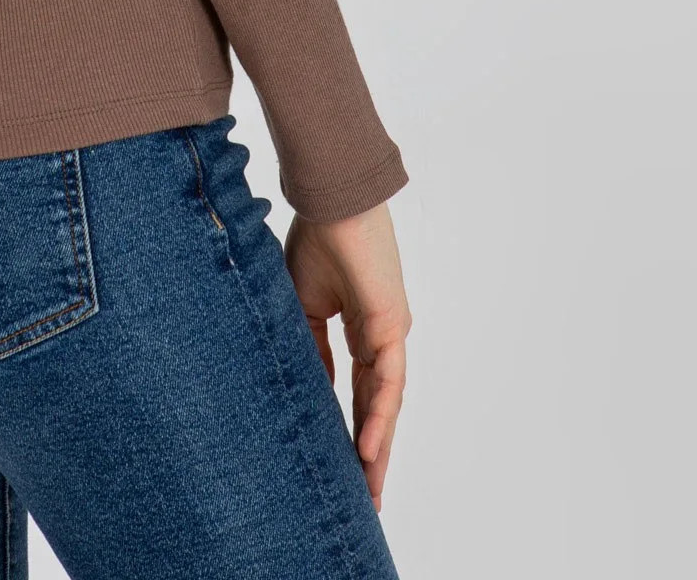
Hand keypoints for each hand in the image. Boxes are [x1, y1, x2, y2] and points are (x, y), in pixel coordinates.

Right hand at [284, 201, 410, 510]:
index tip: (340, 463)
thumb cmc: (317, 238)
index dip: (349, 427)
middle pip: (378, 407)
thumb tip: (310, 389)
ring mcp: (390, 333)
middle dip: (371, 452)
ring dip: (378, 447)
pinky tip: (368, 448)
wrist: (331, 201)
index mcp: (359, 330)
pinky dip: (378, 417)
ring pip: (387, 403)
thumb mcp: (303, 303)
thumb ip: (311, 346)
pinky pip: (387, 382)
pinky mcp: (393, 326)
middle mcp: (381, 338)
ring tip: (369, 487)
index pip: (358, 392)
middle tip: (366, 495)